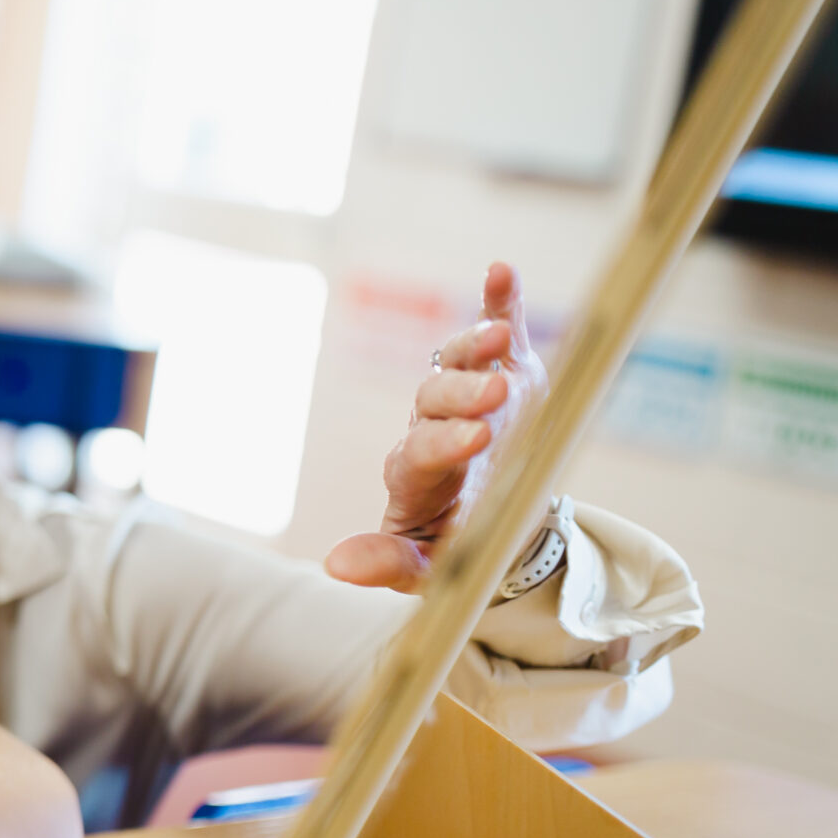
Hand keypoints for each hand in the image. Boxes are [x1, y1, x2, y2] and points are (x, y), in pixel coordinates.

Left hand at [327, 262, 546, 593]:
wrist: (498, 518)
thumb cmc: (458, 545)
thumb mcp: (427, 567)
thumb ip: (388, 562)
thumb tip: (334, 566)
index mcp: (418, 472)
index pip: (423, 452)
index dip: (446, 442)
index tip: (477, 440)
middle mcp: (436, 423)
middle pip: (438, 400)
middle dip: (466, 395)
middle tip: (495, 395)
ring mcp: (467, 393)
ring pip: (460, 362)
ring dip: (477, 345)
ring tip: (501, 337)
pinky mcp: (503, 371)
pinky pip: (496, 329)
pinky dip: (499, 301)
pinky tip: (500, 271)